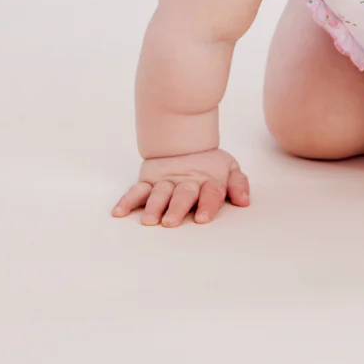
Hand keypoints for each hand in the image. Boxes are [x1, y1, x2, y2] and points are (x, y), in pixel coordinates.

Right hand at [111, 148, 249, 225]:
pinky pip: (136, 190)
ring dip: (153, 207)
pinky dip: (127, 200)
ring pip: (158, 193)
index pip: (210, 193)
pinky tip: (119, 212)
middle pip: (182, 195)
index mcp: (208, 180)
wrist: (185, 141)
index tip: (202, 219)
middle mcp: (186, 181)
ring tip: (149, 221)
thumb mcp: (230, 168)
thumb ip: (238, 184)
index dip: (207, 205)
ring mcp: (166, 181)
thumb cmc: (209, 164)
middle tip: (171, 222)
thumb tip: (244, 201)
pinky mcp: (148, 180)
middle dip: (177, 208)